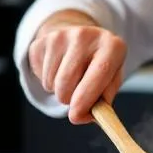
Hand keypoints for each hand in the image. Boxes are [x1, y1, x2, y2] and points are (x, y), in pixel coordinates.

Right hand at [28, 10, 126, 124]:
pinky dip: (49, 81)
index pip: (101, 71)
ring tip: (70, 80)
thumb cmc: (99, 66)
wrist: (80, 40)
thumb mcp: (111, 79)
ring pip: (52, 82)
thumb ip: (104, 100)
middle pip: (67, 81)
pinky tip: (58, 70)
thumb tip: (84, 115)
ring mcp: (61, 36)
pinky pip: (40, 75)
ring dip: (59, 91)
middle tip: (76, 98)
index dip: (86, 98)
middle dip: (68, 100)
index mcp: (112, 45)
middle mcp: (86, 35)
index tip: (76, 116)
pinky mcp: (42, 41)